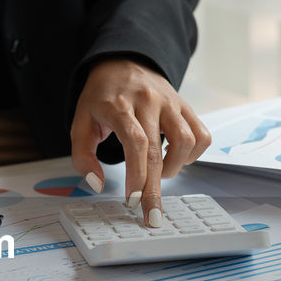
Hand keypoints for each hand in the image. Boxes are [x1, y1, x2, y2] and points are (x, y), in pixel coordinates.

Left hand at [70, 58, 211, 226]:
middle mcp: (148, 102)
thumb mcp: (80, 122)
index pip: (134, 142)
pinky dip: (191, 154)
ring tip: (157, 174)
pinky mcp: (186, 106)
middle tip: (152, 218)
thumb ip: (82, 156)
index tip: (133, 202)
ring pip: (186, 141)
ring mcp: (171, 102)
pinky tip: (173, 158)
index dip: (136, 175)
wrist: (123, 62)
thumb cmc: (101, 97)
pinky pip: (200, 135)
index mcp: (119, 106)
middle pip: (158, 151)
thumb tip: (97, 185)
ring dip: (173, 168)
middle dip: (154, 189)